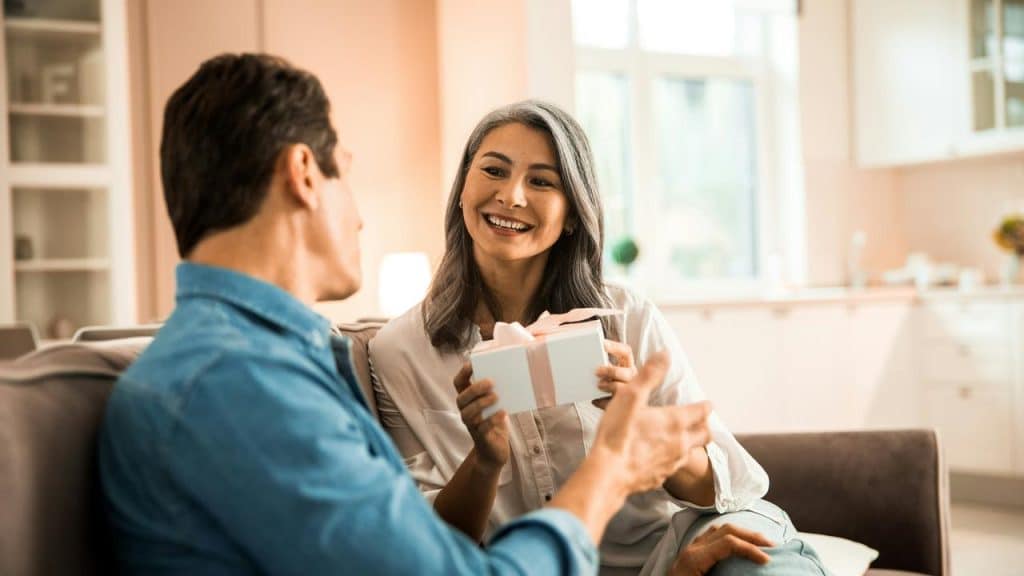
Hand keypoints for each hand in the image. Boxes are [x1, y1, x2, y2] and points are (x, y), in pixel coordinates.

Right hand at [453, 362, 509, 474]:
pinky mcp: (481, 438)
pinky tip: (503, 413)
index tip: (472, 364)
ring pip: (468, 413)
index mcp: (468, 401)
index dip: (462, 373)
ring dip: (482, 403)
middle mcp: (466, 412)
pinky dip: (492, 419)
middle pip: (461, 398)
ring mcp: (471, 426)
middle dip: (475, 389)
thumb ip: (496, 391)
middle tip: (491, 382)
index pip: (458, 384)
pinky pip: (482, 428)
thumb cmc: (494, 423)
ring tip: (496, 397)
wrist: (494, 452)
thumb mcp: (494, 405)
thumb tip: (509, 373)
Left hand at [592, 339, 638, 409]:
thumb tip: (584, 357)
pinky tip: (595, 400)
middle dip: (612, 371)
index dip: (616, 347)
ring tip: (598, 386)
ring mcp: (628, 391)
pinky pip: (615, 403)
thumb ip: (600, 364)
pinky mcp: (624, 406)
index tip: (603, 344)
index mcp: (627, 365)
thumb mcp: (605, 371)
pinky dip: (604, 402)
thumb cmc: (605, 383)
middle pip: (627, 372)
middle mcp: (631, 377)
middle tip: (597, 371)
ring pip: (623, 388)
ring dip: (609, 386)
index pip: (626, 352)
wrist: (610, 406)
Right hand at [592, 352, 712, 493]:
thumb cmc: (618, 433)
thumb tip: (665, 354)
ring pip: (691, 451)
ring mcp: (671, 462)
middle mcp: (680, 443)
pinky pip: (673, 466)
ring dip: (690, 442)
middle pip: (705, 435)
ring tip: (680, 437)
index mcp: (675, 421)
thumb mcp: (630, 395)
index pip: (703, 412)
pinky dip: (672, 458)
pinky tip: (659, 456)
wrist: (607, 473)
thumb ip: (650, 374)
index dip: (706, 406)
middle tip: (699, 420)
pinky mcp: (660, 477)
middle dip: (704, 426)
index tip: (707, 403)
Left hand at [670, 523, 773, 575]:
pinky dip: (731, 536)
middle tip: (772, 545)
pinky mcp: (692, 553)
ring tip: (760, 543)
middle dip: (751, 535)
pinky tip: (740, 543)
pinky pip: (713, 536)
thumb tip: (746, 573)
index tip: (767, 561)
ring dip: (742, 533)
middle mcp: (692, 548)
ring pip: (719, 529)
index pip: (728, 543)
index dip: (750, 549)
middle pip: (725, 530)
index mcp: (694, 558)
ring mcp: (691, 548)